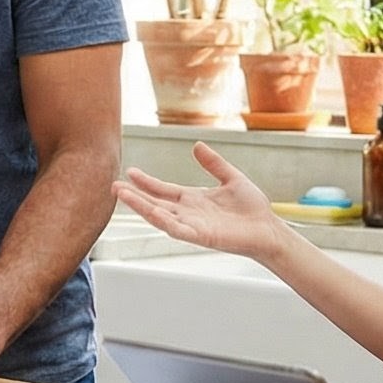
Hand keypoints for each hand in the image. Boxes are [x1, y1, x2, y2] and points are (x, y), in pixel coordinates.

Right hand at [112, 143, 295, 262]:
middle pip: (155, 203)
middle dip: (134, 196)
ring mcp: (192, 226)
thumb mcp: (231, 178)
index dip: (146, 182)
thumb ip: (214, 164)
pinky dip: (161, 220)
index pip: (163, 190)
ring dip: (140, 206)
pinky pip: (176, 228)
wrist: (269, 228)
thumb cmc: (252, 209)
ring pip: (159, 216)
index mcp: (193, 200)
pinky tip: (149, 211)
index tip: (130, 172)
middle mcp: (188, 213)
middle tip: (113, 185)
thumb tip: (197, 146)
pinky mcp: (201, 236)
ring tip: (121, 194)